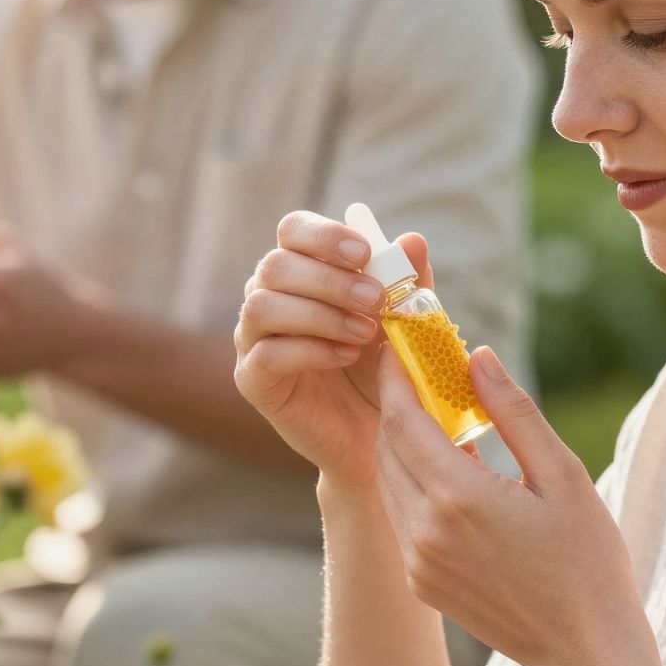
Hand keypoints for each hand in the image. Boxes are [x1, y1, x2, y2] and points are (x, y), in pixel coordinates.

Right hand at [234, 209, 430, 488]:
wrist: (376, 435)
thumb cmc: (383, 369)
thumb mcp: (403, 322)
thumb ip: (407, 283)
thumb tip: (413, 241)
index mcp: (300, 270)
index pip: (292, 230)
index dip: (324, 235)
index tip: (364, 254)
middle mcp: (267, 297)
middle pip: (275, 265)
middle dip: (330, 280)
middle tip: (375, 301)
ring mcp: (253, 338)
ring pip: (262, 306)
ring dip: (319, 314)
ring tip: (363, 333)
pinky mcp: (252, 379)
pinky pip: (266, 354)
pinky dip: (310, 350)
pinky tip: (346, 356)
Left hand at [373, 342, 638, 665]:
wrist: (583, 649)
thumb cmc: (587, 559)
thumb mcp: (562, 475)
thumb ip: (514, 411)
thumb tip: (478, 356)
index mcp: (459, 497)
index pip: (403, 420)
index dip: (396, 378)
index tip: (398, 347)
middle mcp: (424, 530)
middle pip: (387, 448)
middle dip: (396, 406)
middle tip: (415, 373)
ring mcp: (417, 561)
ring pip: (388, 483)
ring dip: (401, 445)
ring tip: (433, 417)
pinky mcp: (420, 582)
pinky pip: (401, 517)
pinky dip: (412, 485)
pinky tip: (446, 471)